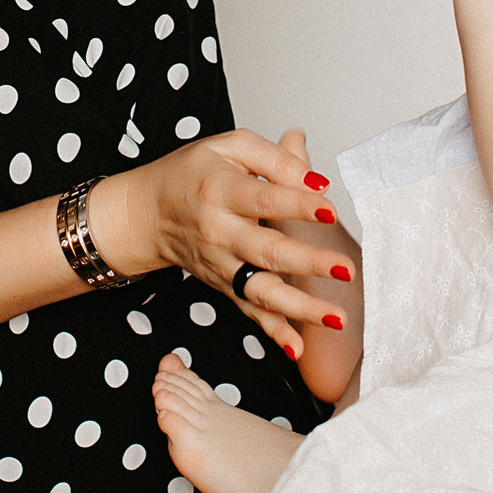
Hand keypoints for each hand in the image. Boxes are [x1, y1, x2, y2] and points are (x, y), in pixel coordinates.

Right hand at [90, 128, 350, 356]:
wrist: (147, 213)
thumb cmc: (191, 175)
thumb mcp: (229, 146)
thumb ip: (274, 158)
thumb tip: (315, 180)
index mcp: (221, 191)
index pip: (263, 199)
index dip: (297, 204)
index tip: (329, 208)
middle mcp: (220, 233)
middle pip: (267, 250)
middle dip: (308, 263)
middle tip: (346, 268)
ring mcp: (223, 265)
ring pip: (262, 290)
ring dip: (300, 307)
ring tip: (336, 316)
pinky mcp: (225, 286)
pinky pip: (250, 312)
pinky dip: (273, 331)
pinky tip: (298, 346)